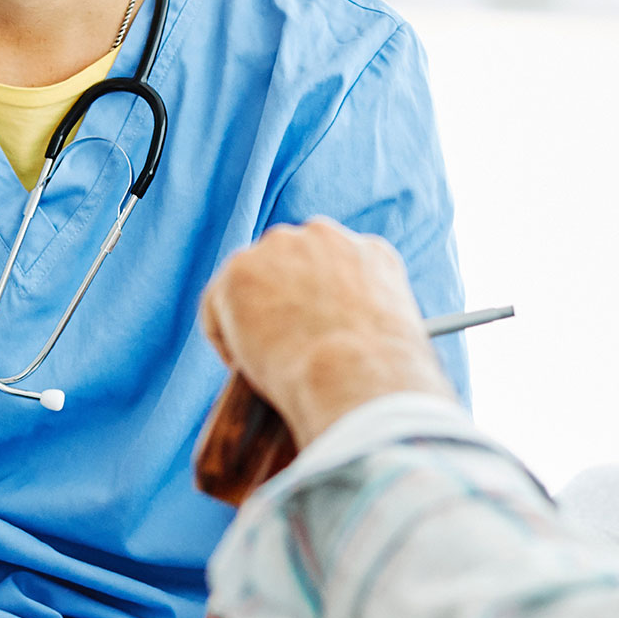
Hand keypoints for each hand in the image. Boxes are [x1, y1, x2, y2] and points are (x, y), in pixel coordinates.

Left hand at [200, 218, 454, 447]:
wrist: (358, 375)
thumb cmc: (385, 380)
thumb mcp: (399, 342)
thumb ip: (372, 329)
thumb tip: (355, 359)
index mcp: (371, 253)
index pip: (335, 268)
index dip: (320, 303)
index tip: (315, 333)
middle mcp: (326, 237)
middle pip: (289, 264)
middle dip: (284, 300)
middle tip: (284, 346)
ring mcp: (280, 248)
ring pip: (251, 281)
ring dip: (252, 317)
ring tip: (263, 362)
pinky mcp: (241, 270)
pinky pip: (219, 304)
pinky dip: (224, 337)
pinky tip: (240, 366)